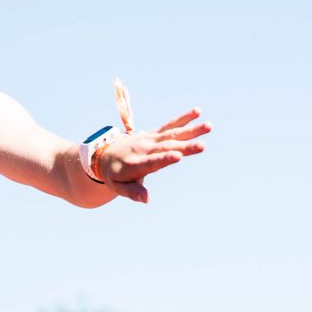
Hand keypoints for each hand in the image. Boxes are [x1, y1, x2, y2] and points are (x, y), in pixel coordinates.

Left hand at [91, 108, 210, 203]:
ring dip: (191, 130)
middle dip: (185, 146)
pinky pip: (170, 125)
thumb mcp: (118, 187)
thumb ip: (133, 192)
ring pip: (172, 134)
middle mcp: (144, 149)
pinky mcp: (154, 133)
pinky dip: (183, 119)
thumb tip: (147, 199)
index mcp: (136, 164)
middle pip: (167, 147)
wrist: (103, 155)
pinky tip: (197, 112)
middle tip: (203, 146)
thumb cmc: (114, 175)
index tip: (178, 156)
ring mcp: (150, 139)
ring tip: (208, 126)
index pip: (152, 162)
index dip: (164, 159)